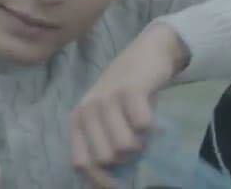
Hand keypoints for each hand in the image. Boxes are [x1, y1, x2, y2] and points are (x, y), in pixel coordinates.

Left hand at [69, 22, 188, 186]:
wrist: (146, 54)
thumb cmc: (126, 95)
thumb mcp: (107, 119)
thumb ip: (104, 144)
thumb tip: (112, 183)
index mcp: (78, 121)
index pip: (82, 164)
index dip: (101, 180)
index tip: (120, 186)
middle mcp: (87, 110)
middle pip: (106, 159)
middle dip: (126, 158)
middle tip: (136, 141)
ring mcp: (107, 99)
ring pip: (124, 147)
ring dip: (141, 144)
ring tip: (142, 129)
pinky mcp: (129, 90)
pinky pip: (142, 126)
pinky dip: (153, 128)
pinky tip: (153, 118)